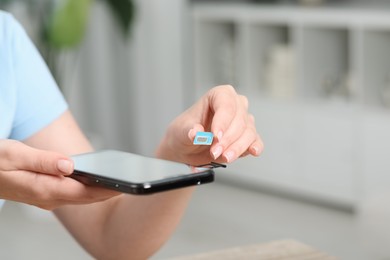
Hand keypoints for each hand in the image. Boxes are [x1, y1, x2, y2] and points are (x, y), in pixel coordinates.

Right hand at [0, 139, 119, 209]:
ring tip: (119, 182)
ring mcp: (47, 196)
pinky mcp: (46, 192)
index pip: (83, 192)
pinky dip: (87, 188)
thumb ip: (43, 160)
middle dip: (108, 192)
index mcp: (43, 189)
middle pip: (85, 197)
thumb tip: (69, 165)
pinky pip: (72, 192)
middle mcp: (47, 197)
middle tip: (129, 184)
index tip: (123, 185)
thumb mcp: (14, 154)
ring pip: (80, 196)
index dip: (105, 190)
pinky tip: (97, 180)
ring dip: (99, 191)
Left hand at [156, 85, 262, 165]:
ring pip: (248, 132)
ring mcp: (243, 121)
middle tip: (214, 151)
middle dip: (227, 138)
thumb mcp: (181, 131)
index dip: (223, 120)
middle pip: (239, 119)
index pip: (226, 103)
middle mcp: (234, 105)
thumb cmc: (185, 132)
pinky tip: (252, 151)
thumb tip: (196, 133)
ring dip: (237, 147)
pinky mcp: (247, 138)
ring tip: (223, 157)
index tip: (215, 136)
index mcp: (218, 96)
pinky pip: (255, 141)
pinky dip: (255, 147)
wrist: (186, 148)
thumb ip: (188, 131)